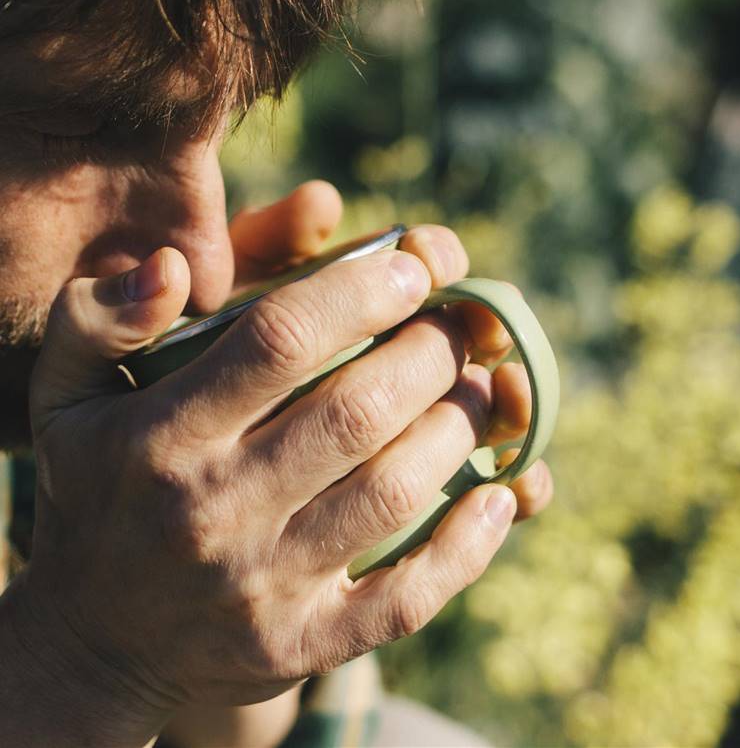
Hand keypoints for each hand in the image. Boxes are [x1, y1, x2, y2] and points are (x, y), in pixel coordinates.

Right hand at [7, 197, 548, 746]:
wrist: (96, 638)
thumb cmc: (98, 491)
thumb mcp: (67, 396)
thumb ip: (101, 320)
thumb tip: (170, 265)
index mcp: (164, 434)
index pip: (280, 339)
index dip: (363, 290)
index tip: (419, 263)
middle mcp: (215, 509)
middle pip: (358, 410)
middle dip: (435, 352)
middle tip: (467, 326)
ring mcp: (263, 586)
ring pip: (396, 492)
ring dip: (461, 428)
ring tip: (482, 390)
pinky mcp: (301, 644)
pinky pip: (407, 598)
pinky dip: (470, 545)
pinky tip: (503, 497)